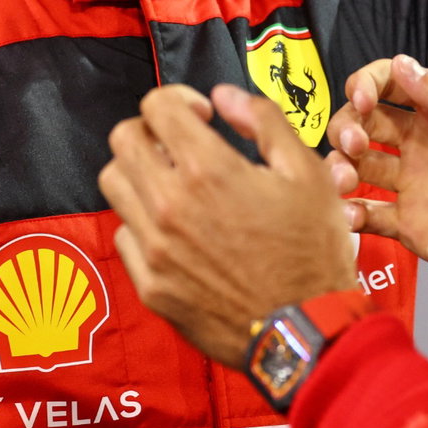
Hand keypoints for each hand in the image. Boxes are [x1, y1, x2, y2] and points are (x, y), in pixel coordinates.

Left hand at [99, 84, 357, 368]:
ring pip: (114, 185)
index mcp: (208, 170)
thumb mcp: (307, 172)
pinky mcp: (151, 285)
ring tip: (175, 184)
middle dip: (151, 129)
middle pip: (123, 140)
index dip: (179, 99)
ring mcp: (154, 248)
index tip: (202, 115)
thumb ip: (264, 121)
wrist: (305, 330)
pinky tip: (178, 229)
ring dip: (140, 172)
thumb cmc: (313, 251)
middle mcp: (169, 205)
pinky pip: (125, 235)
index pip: (157, 106)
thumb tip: (225, 98)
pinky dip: (143, 222)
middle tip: (181, 144)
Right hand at [326, 55, 427, 301]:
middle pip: (364, 123)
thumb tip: (403, 64)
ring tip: (345, 183)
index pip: (392, 84)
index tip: (362, 99)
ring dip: (339, 168)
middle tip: (355, 146)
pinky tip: (348, 215)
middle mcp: (422, 146)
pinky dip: (347, 212)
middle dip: (347, 127)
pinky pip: (366, 214)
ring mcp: (413, 185)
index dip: (368, 84)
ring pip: (356, 166)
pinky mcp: (408, 225)